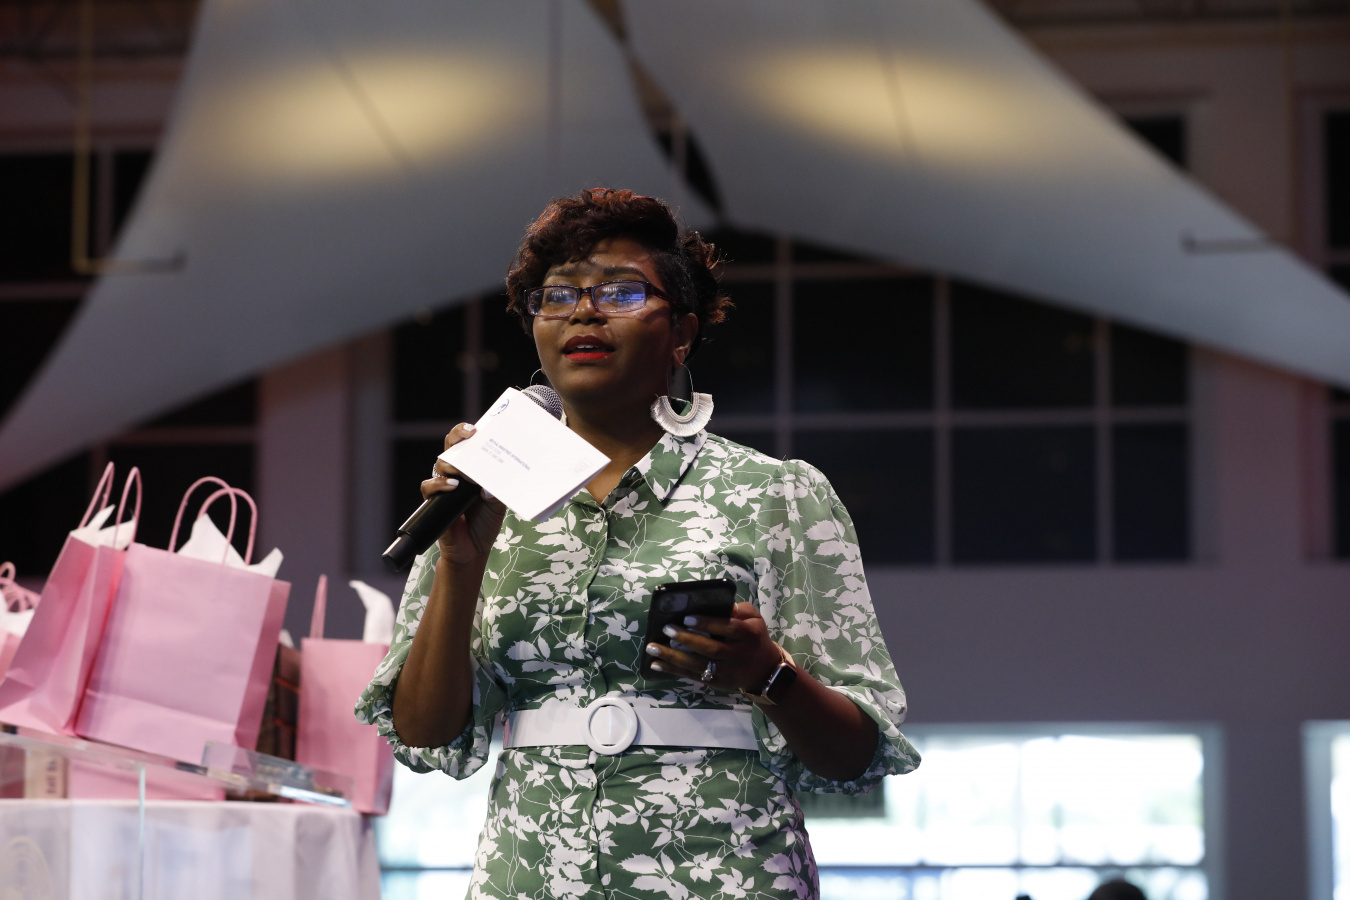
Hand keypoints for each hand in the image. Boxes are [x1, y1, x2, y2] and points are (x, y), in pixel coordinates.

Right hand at [423, 423, 506, 565]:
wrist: (474, 550)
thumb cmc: (485, 523)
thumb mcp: (497, 504)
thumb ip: (495, 491)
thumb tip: (489, 484)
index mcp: (472, 470)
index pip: (467, 445)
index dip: (468, 433)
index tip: (477, 429)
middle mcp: (456, 474)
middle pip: (451, 447)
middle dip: (458, 436)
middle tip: (470, 435)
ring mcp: (444, 486)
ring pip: (441, 464)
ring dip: (453, 464)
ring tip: (464, 471)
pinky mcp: (434, 501)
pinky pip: (430, 486)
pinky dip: (440, 484)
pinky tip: (453, 486)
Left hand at [645, 602, 782, 692]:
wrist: (764, 670)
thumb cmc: (754, 637)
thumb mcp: (755, 619)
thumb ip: (740, 610)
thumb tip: (720, 604)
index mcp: (747, 635)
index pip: (727, 628)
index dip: (707, 623)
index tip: (686, 617)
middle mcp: (737, 654)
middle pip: (711, 649)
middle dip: (687, 639)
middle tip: (666, 629)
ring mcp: (727, 671)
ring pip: (698, 665)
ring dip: (673, 657)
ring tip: (652, 648)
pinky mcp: (717, 683)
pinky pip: (693, 676)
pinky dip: (674, 670)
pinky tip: (657, 664)